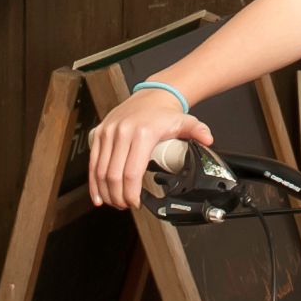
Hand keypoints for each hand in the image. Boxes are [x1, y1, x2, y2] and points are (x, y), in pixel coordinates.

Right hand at [86, 86, 214, 211]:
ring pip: (101, 170)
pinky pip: (92, 161)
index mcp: (143, 134)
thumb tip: (208, 140)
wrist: (151, 95)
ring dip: (105, 192)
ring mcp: (108, 132)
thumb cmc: (165, 113)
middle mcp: (122, 132)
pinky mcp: (99, 133)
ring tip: (114, 203)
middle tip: (126, 206)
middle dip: (119, 196)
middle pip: (114, 175)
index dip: (132, 193)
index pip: (132, 172)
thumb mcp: (185, 122)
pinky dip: (93, 181)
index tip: (136, 204)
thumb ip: (198, 131)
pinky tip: (98, 195)